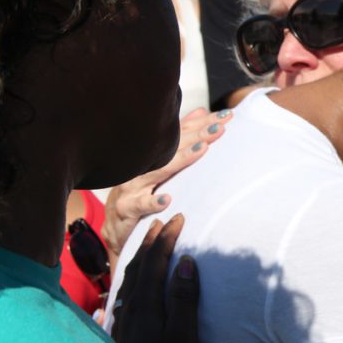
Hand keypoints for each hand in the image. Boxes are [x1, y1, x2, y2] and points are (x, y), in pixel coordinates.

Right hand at [101, 107, 231, 262]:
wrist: (114, 229)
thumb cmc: (141, 193)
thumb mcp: (161, 166)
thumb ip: (181, 140)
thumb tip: (202, 113)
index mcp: (152, 155)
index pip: (180, 135)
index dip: (203, 124)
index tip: (227, 116)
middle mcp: (141, 166)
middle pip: (171, 148)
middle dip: (197, 136)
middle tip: (220, 128)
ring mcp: (131, 187)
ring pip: (156, 171)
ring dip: (180, 160)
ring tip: (202, 149)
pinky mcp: (125, 209)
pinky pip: (139, 205)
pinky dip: (152, 202)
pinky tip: (167, 199)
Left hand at [110, 214, 200, 342]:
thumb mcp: (184, 336)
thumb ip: (184, 298)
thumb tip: (186, 262)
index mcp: (147, 304)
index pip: (156, 261)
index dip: (167, 238)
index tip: (179, 218)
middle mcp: (131, 307)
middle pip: (138, 266)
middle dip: (151, 241)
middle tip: (162, 221)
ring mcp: (124, 319)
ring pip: (128, 278)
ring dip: (140, 257)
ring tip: (149, 243)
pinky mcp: (122, 330)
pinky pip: (124, 292)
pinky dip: (132, 276)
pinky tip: (133, 282)